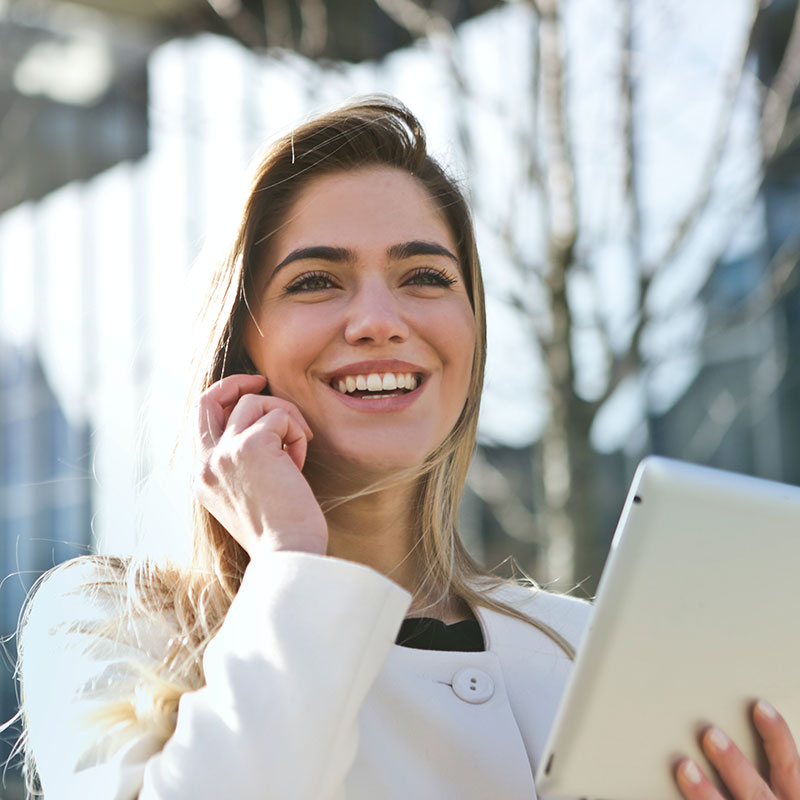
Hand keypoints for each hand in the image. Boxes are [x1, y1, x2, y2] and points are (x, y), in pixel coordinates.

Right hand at [193, 373, 327, 556]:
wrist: (288, 554)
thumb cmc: (281, 531)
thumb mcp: (248, 496)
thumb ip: (242, 464)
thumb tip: (263, 427)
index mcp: (202, 478)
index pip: (201, 421)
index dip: (225, 400)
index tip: (250, 395)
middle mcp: (206, 464)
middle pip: (208, 399)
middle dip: (236, 382)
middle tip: (262, 380)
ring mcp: (224, 453)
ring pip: (255, 403)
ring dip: (285, 418)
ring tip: (297, 451)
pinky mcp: (251, 446)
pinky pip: (281, 416)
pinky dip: (297, 433)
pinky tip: (299, 464)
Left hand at [676, 700, 799, 799]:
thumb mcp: (785, 795)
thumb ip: (775, 777)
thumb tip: (741, 728)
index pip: (790, 766)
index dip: (777, 736)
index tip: (758, 707)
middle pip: (756, 792)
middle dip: (734, 765)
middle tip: (710, 734)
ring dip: (705, 793)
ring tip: (683, 766)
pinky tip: (669, 797)